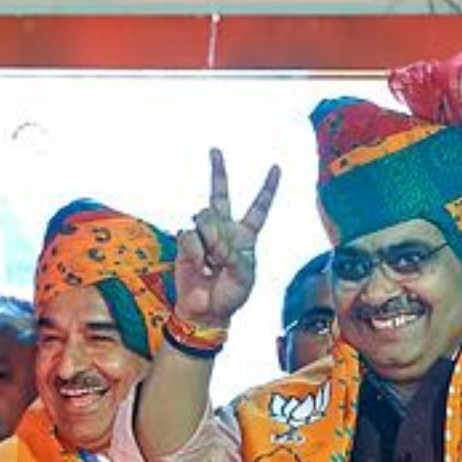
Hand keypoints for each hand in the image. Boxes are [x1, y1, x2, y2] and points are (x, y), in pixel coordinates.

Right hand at [171, 149, 279, 327]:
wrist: (206, 311)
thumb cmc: (231, 296)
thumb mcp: (244, 276)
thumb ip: (234, 255)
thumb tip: (215, 241)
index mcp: (246, 236)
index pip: (258, 208)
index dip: (267, 189)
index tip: (276, 168)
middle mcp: (224, 230)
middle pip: (220, 194)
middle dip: (218, 170)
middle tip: (216, 151)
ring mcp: (203, 235)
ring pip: (204, 215)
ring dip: (210, 237)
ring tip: (213, 260)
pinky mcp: (185, 243)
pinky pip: (189, 236)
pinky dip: (196, 251)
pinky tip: (200, 266)